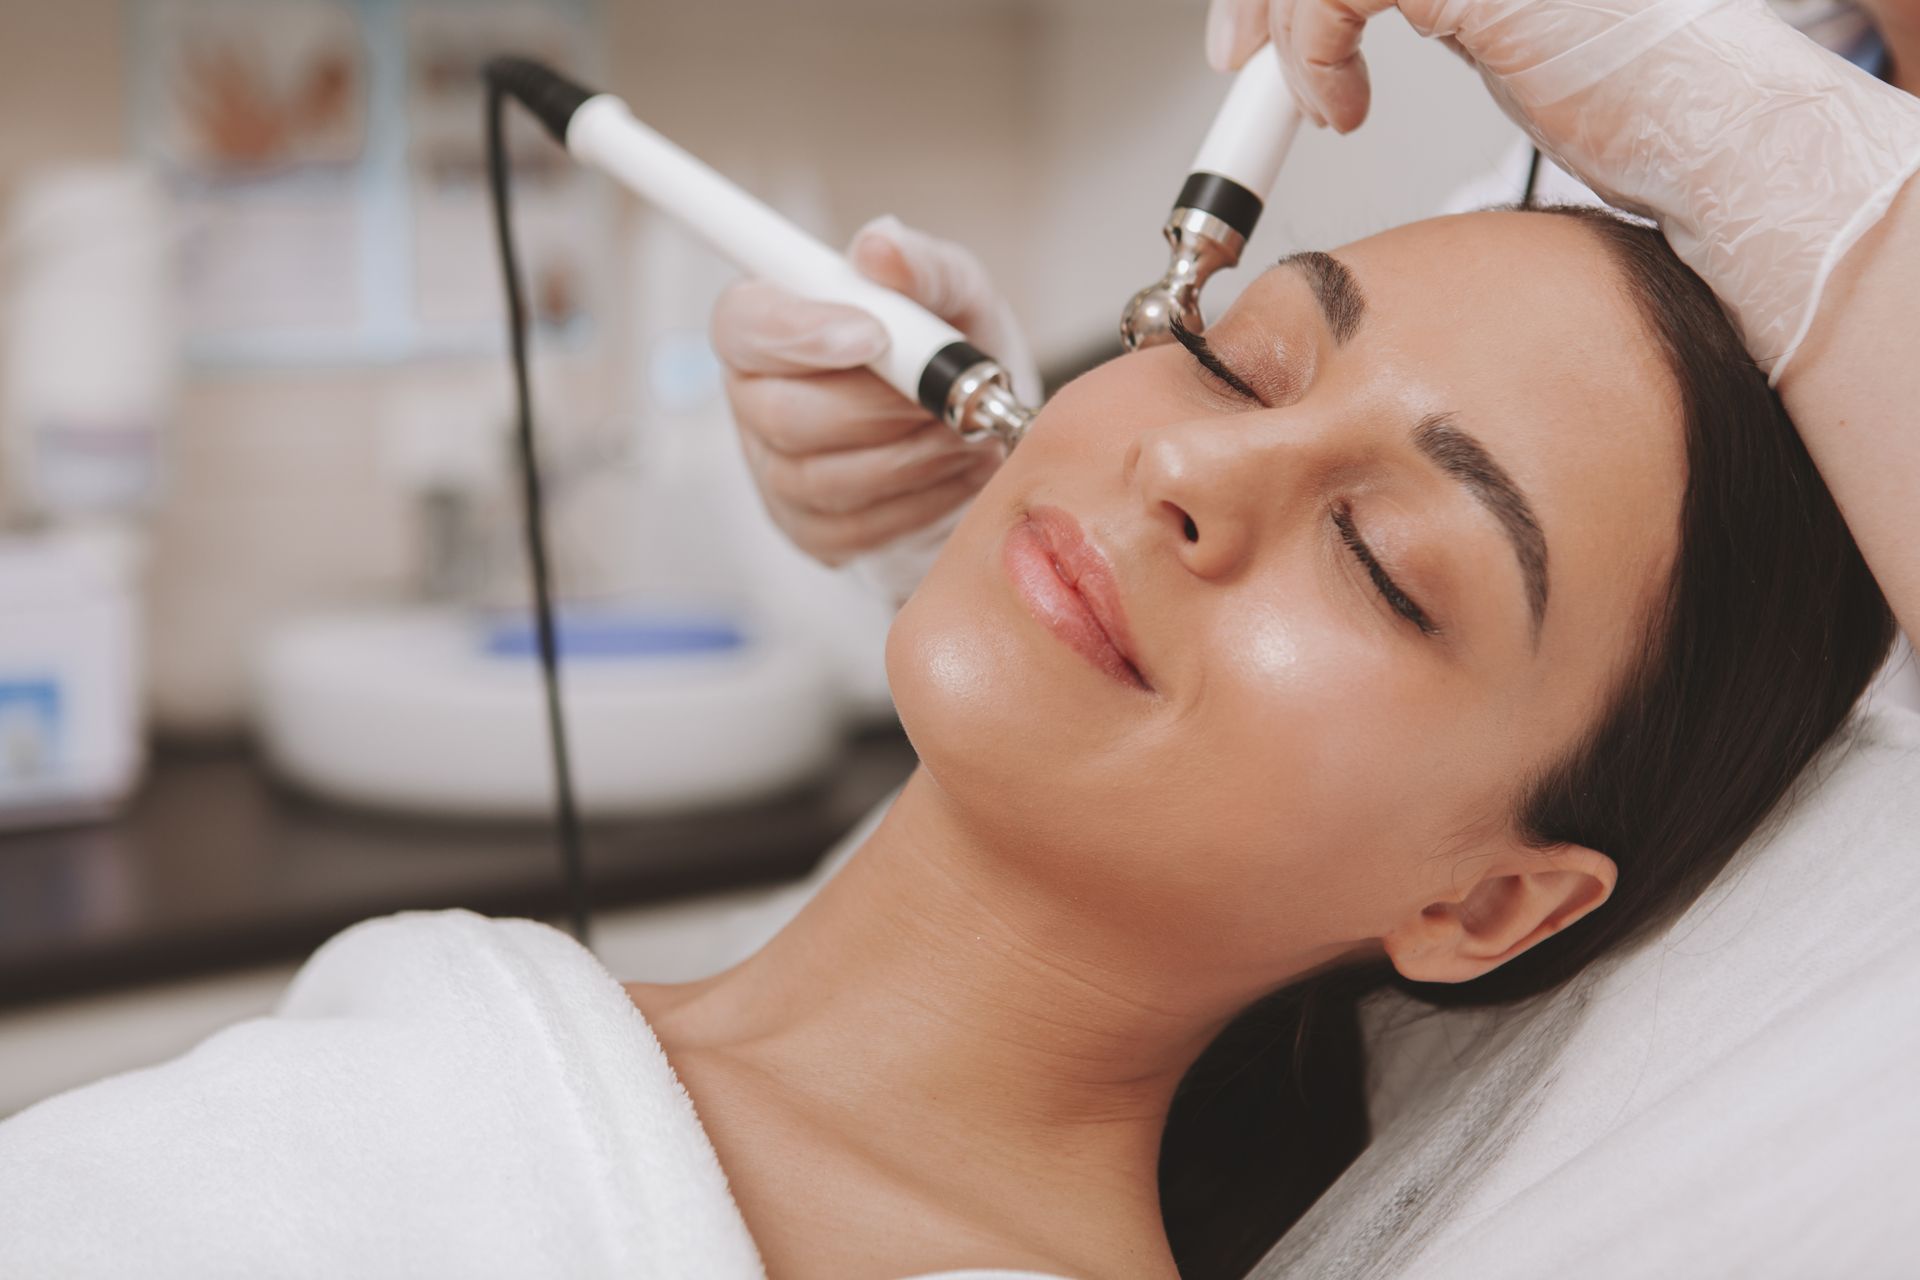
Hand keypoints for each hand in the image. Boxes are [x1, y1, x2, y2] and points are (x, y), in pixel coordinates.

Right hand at [711, 216, 1036, 568]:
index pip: (742, 326)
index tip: (875, 334)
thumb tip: (878, 245)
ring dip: (913, 455)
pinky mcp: (811, 530)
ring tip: (965, 431)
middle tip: (948, 397)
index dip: (800, 334)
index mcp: (768, 323)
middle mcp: (756, 399)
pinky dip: (922, 500)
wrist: (981, 427)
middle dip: (882, 409)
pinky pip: (857, 528)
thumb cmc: (952, 348)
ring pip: (826, 479)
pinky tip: (955, 471)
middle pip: (786, 416)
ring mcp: (776, 473)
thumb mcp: (955, 293)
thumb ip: (922, 265)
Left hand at [1204, 0, 1919, 376]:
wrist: (1707, 141)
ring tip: (1314, 106)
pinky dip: (1315, 55)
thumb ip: (1441, 8)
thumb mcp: (1504, 41)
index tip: (1249, 38)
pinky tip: (1344, 114)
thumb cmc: (1632, 110)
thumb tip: (1344, 25)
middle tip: (1238, 59)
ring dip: (1287, 32)